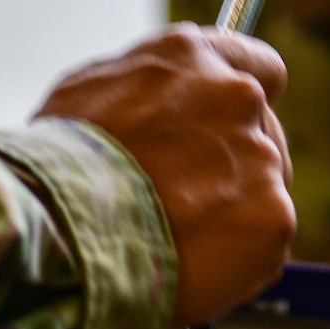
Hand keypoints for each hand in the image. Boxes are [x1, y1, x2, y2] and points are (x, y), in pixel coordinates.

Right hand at [37, 25, 294, 327]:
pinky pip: (265, 249)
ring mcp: (261, 159)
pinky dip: (238, 266)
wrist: (64, 232)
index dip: (246, 107)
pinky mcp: (273, 219)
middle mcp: (235, 98)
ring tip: (175, 244)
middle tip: (184, 207)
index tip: (234, 132)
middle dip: (232, 172)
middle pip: (263, 139)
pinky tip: (192, 269)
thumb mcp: (84, 98)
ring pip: (262, 197)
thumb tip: (152, 110)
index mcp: (191, 58)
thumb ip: (141, 96)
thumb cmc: (56, 169)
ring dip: (230, 221)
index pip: (258, 68)